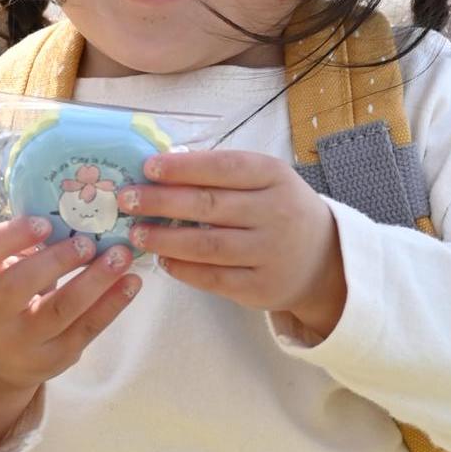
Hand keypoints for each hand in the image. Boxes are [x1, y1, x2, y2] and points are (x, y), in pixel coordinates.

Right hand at [0, 214, 140, 451]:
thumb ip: (18, 250)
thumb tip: (72, 212)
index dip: (10, 236)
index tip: (43, 222)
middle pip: (18, 286)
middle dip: (57, 260)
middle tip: (88, 241)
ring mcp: (21, 342)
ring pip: (60, 310)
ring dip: (95, 280)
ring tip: (121, 256)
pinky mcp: (53, 359)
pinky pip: (86, 330)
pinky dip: (112, 304)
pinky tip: (131, 282)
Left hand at [125, 149, 347, 340]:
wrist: (324, 260)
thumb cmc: (281, 210)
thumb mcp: (266, 181)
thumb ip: (223, 173)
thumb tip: (164, 164)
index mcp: (274, 177)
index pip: (224, 167)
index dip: (183, 167)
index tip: (148, 167)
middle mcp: (275, 213)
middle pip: (209, 205)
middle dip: (161, 201)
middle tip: (126, 199)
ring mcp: (270, 253)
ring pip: (207, 245)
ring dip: (165, 239)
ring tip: (137, 232)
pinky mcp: (261, 287)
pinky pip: (214, 278)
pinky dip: (184, 269)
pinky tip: (163, 260)